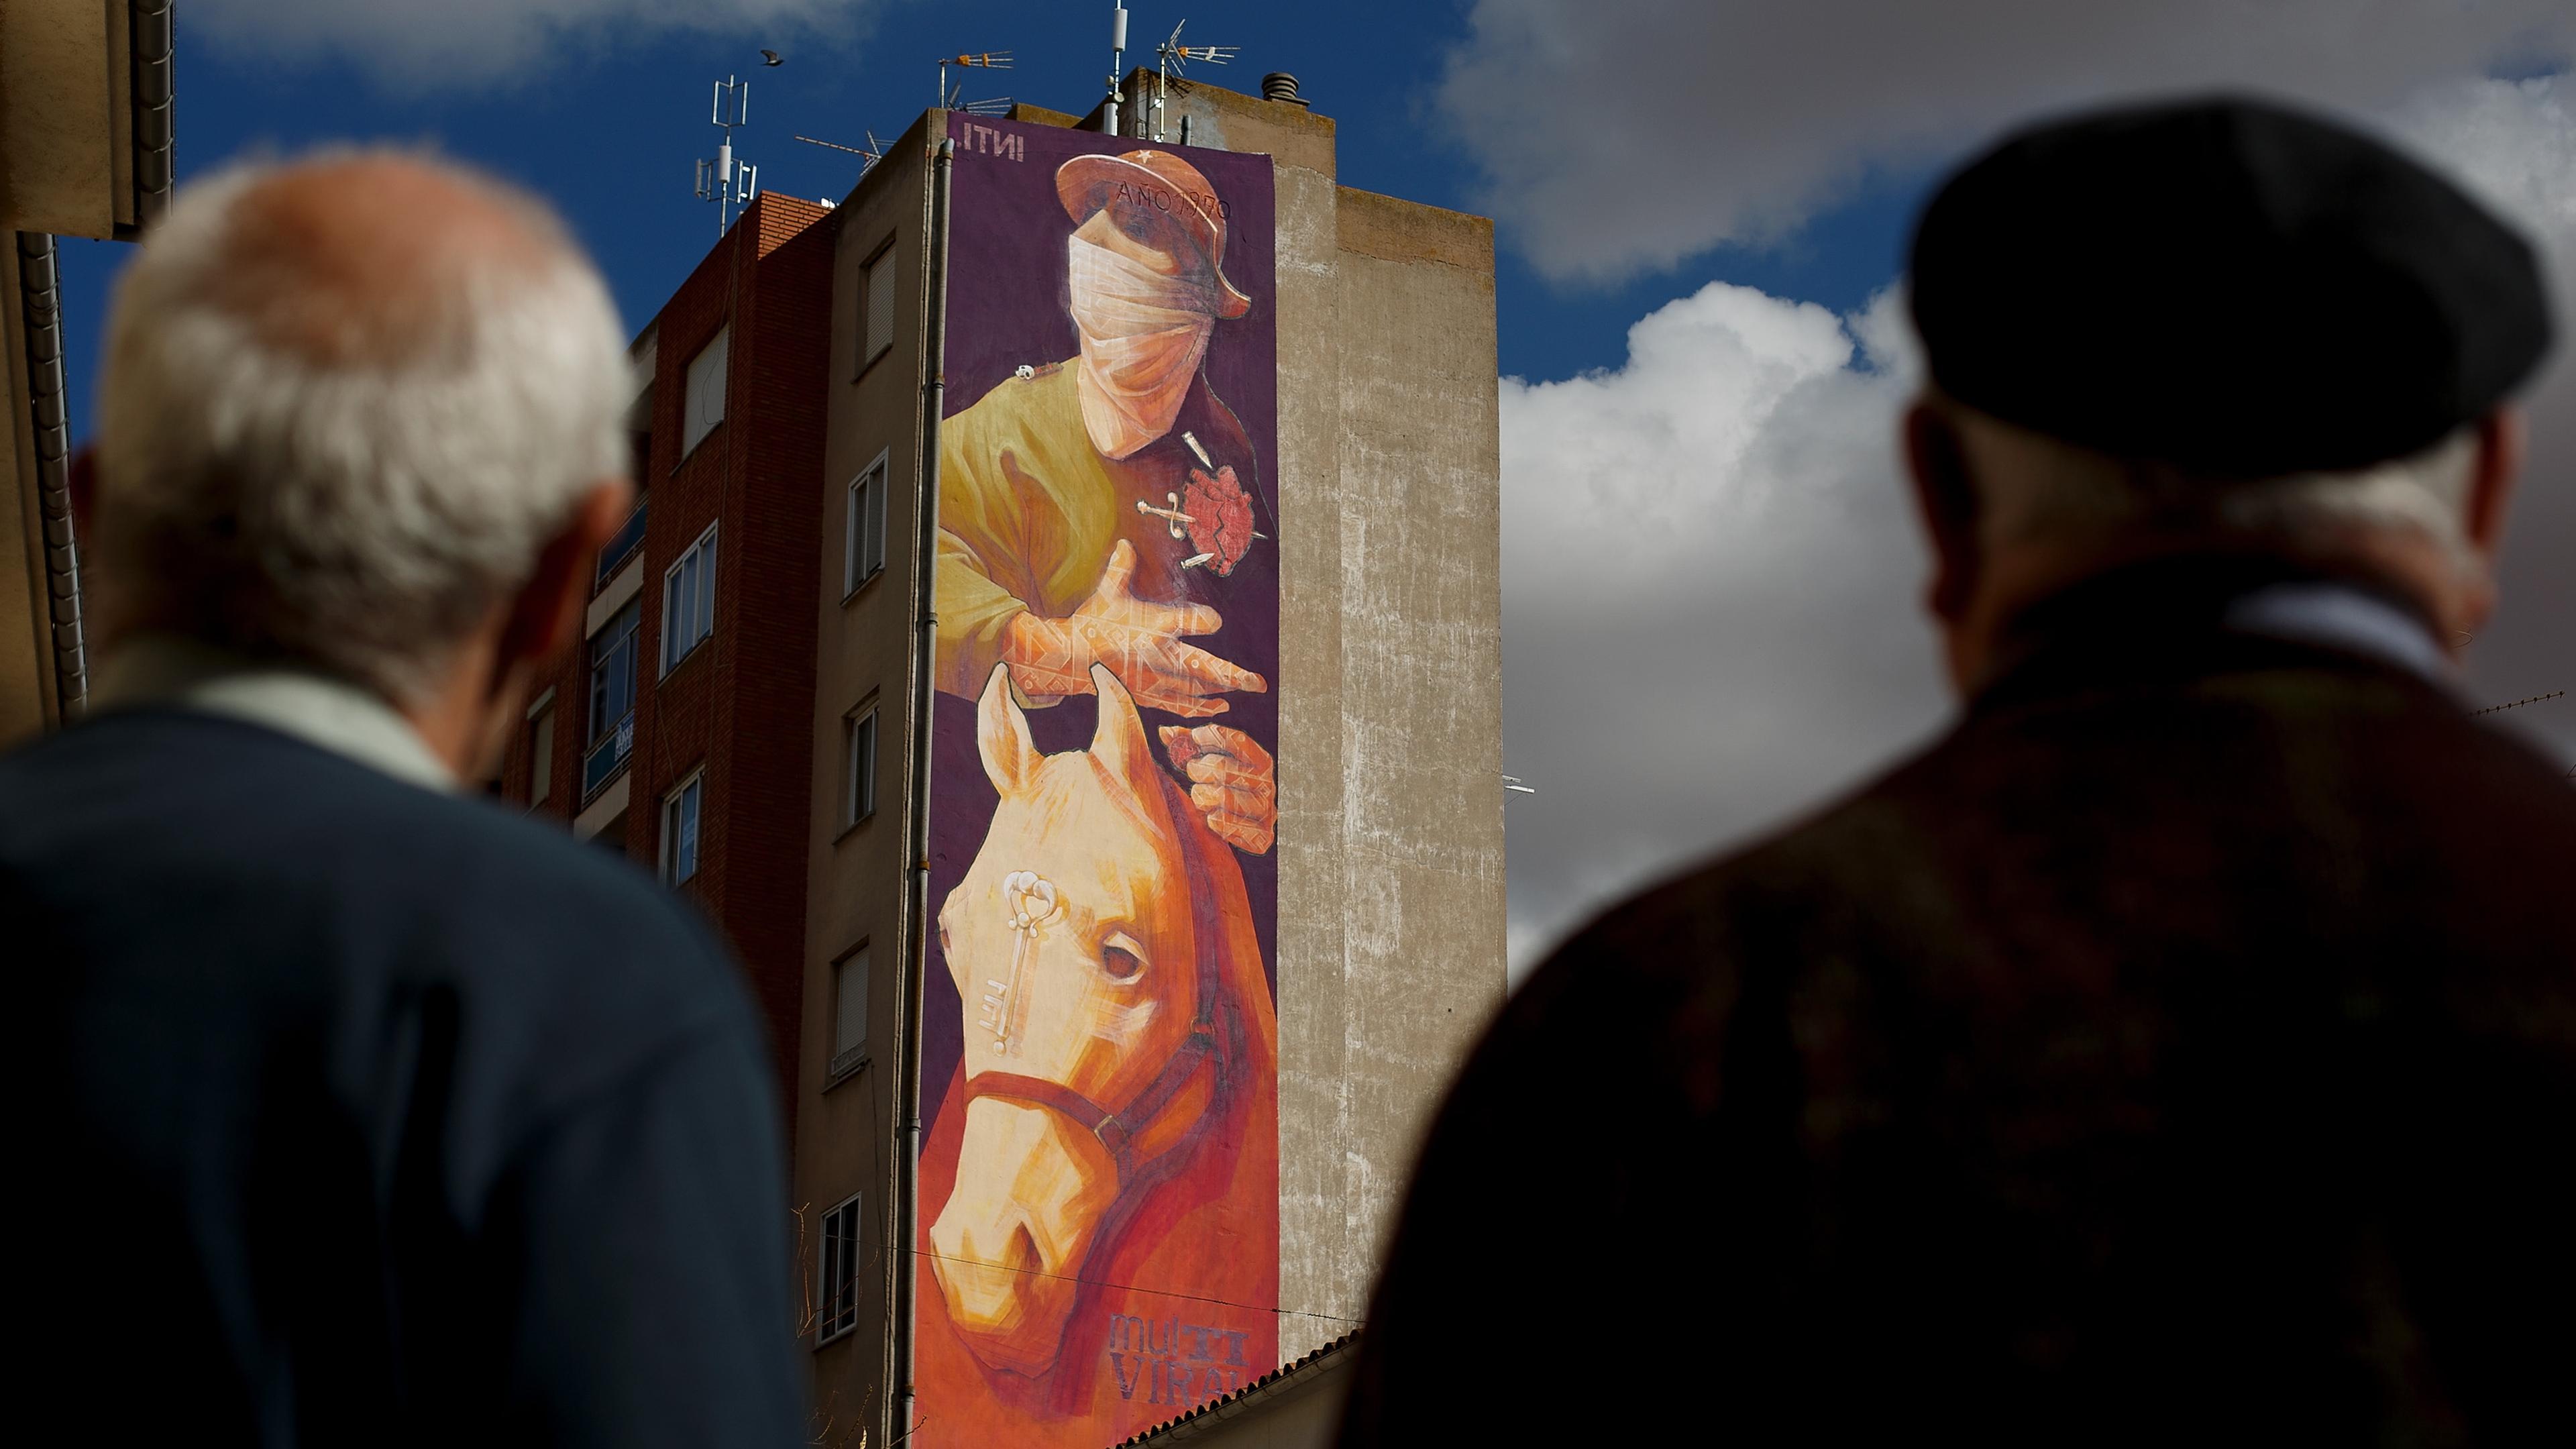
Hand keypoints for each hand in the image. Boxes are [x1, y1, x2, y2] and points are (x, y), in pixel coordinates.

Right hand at [1002, 540, 1265, 717]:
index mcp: (1153, 627)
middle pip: (1203, 668)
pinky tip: (1220, 705)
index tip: (1216, 621)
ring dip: (1223, 689)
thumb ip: (1121, 569)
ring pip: (1196, 688)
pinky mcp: (1148, 694)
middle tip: (1257, 682)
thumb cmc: (1092, 623)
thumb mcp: (1107, 593)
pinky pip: (1180, 703)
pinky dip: (1202, 706)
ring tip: (1245, 687)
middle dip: (1233, 676)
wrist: (1069, 659)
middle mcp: (1159, 656)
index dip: (1203, 622)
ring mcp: (1155, 679)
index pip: (1185, 622)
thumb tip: (1125, 543)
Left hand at [1160, 724, 1274, 853]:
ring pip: (1222, 796)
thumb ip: (1189, 745)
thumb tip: (1165, 732)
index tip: (1194, 738)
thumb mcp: (1209, 763)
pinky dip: (1213, 820)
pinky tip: (1212, 817)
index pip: (1236, 740)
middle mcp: (1267, 783)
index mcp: (1260, 761)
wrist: (1246, 828)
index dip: (1210, 736)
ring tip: (1202, 797)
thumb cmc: (1222, 789)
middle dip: (1198, 769)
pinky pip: (1226, 825)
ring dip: (1203, 797)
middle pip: (1221, 768)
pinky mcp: (1261, 836)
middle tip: (1193, 772)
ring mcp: (1266, 810)